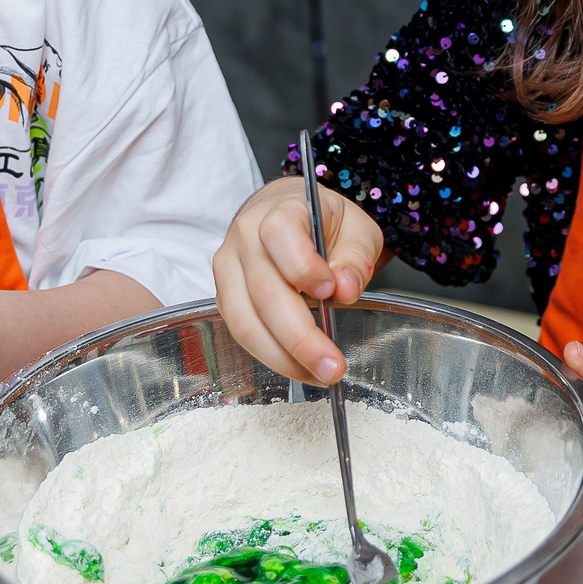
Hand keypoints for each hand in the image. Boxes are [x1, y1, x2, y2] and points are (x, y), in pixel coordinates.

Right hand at [210, 175, 386, 383]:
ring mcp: (228, 268)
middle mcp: (244, 237)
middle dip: (300, 337)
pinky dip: (271, 354)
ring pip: (245, 320)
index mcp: (279, 209)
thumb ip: (356, 258)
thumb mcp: (356, 228)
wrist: (287, 213)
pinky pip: (242, 332)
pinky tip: (299, 365)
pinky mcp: (226, 296)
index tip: (330, 290)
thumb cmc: (323, 222)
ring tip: (319, 374)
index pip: (278, 234)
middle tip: (333, 366)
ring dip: (282, 356)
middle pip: (264, 292)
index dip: (301, 266)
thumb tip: (345, 290)